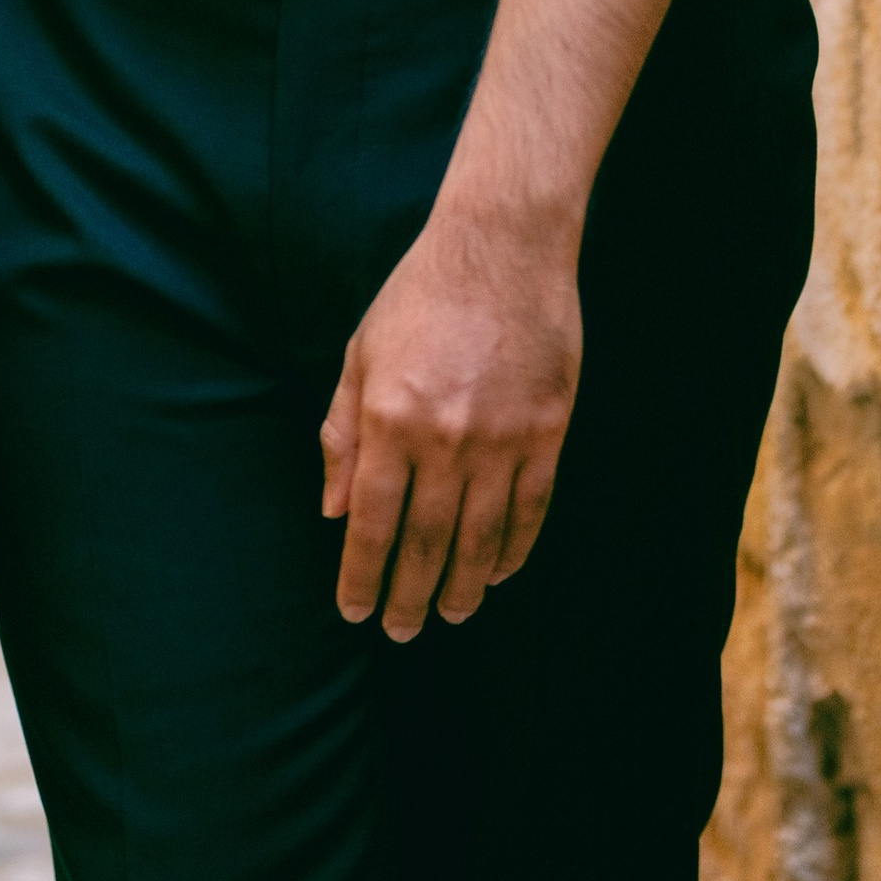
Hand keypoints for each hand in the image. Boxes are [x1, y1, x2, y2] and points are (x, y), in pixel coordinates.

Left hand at [319, 200, 581, 638]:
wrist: (501, 248)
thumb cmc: (419, 296)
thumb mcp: (361, 355)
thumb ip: (342, 435)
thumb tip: (334, 511)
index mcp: (389, 417)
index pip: (371, 522)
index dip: (362, 576)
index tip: (355, 611)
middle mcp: (444, 438)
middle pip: (424, 542)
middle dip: (409, 596)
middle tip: (402, 631)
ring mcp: (501, 439)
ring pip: (479, 538)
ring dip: (461, 585)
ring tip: (448, 613)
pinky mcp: (546, 433)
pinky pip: (529, 510)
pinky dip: (512, 550)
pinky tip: (496, 572)